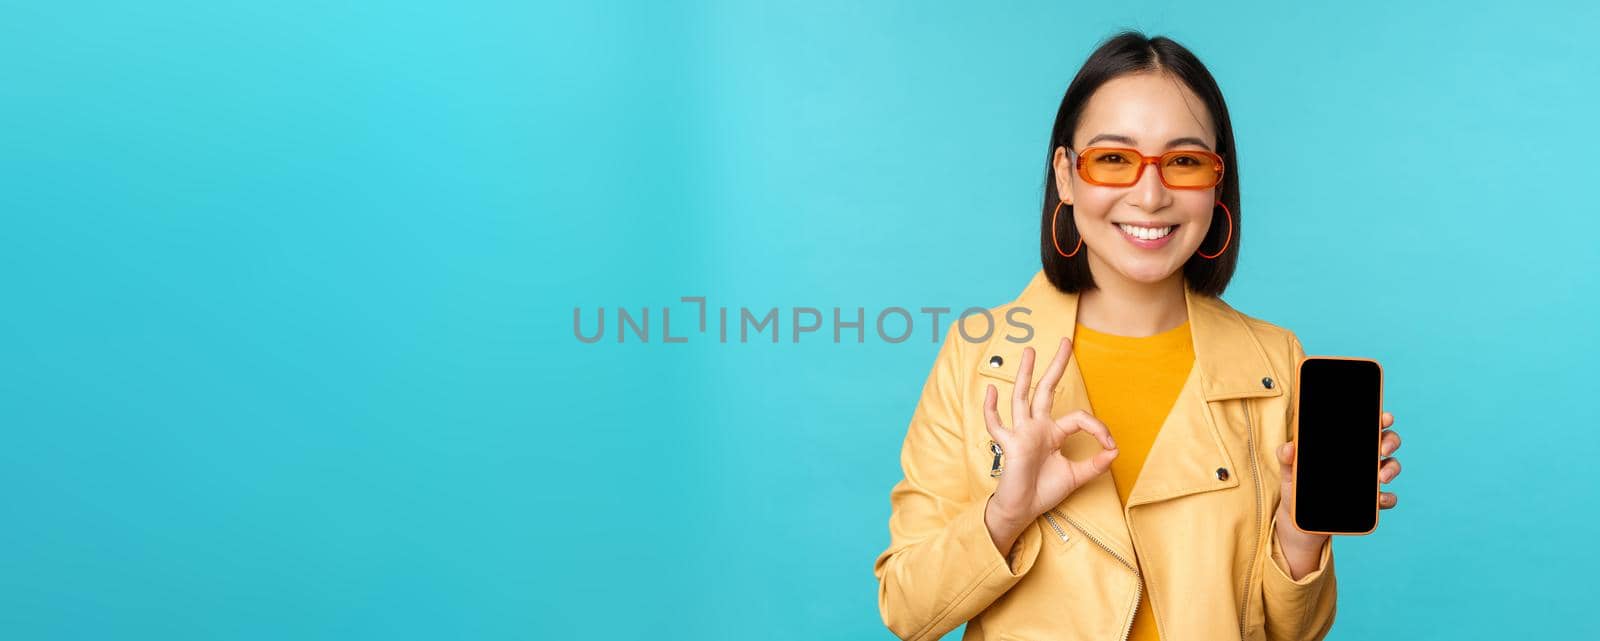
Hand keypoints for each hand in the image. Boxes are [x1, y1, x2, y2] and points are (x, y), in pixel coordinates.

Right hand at [982, 337, 1119, 528]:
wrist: (1023, 510)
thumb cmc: (1044, 491)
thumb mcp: (1077, 476)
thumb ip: (1096, 464)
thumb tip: (1115, 451)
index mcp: (1053, 433)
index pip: (1078, 417)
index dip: (1097, 428)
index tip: (1110, 445)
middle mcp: (1036, 427)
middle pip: (1046, 390)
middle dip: (1056, 366)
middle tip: (1065, 342)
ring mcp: (1021, 433)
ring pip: (1022, 398)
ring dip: (1026, 374)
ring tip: (1029, 352)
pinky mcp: (1008, 445)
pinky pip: (996, 424)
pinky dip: (991, 409)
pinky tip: (991, 391)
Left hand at [1272, 411, 1401, 576]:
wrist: (1299, 526)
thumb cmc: (1296, 491)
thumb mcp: (1289, 473)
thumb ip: (1287, 459)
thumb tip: (1289, 448)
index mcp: (1344, 447)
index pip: (1365, 427)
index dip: (1379, 419)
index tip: (1384, 417)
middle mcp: (1360, 460)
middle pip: (1385, 442)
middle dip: (1390, 441)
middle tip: (1382, 447)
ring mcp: (1367, 482)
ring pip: (1391, 467)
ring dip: (1392, 468)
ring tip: (1381, 477)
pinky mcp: (1369, 504)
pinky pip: (1387, 498)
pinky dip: (1387, 498)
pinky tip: (1379, 499)